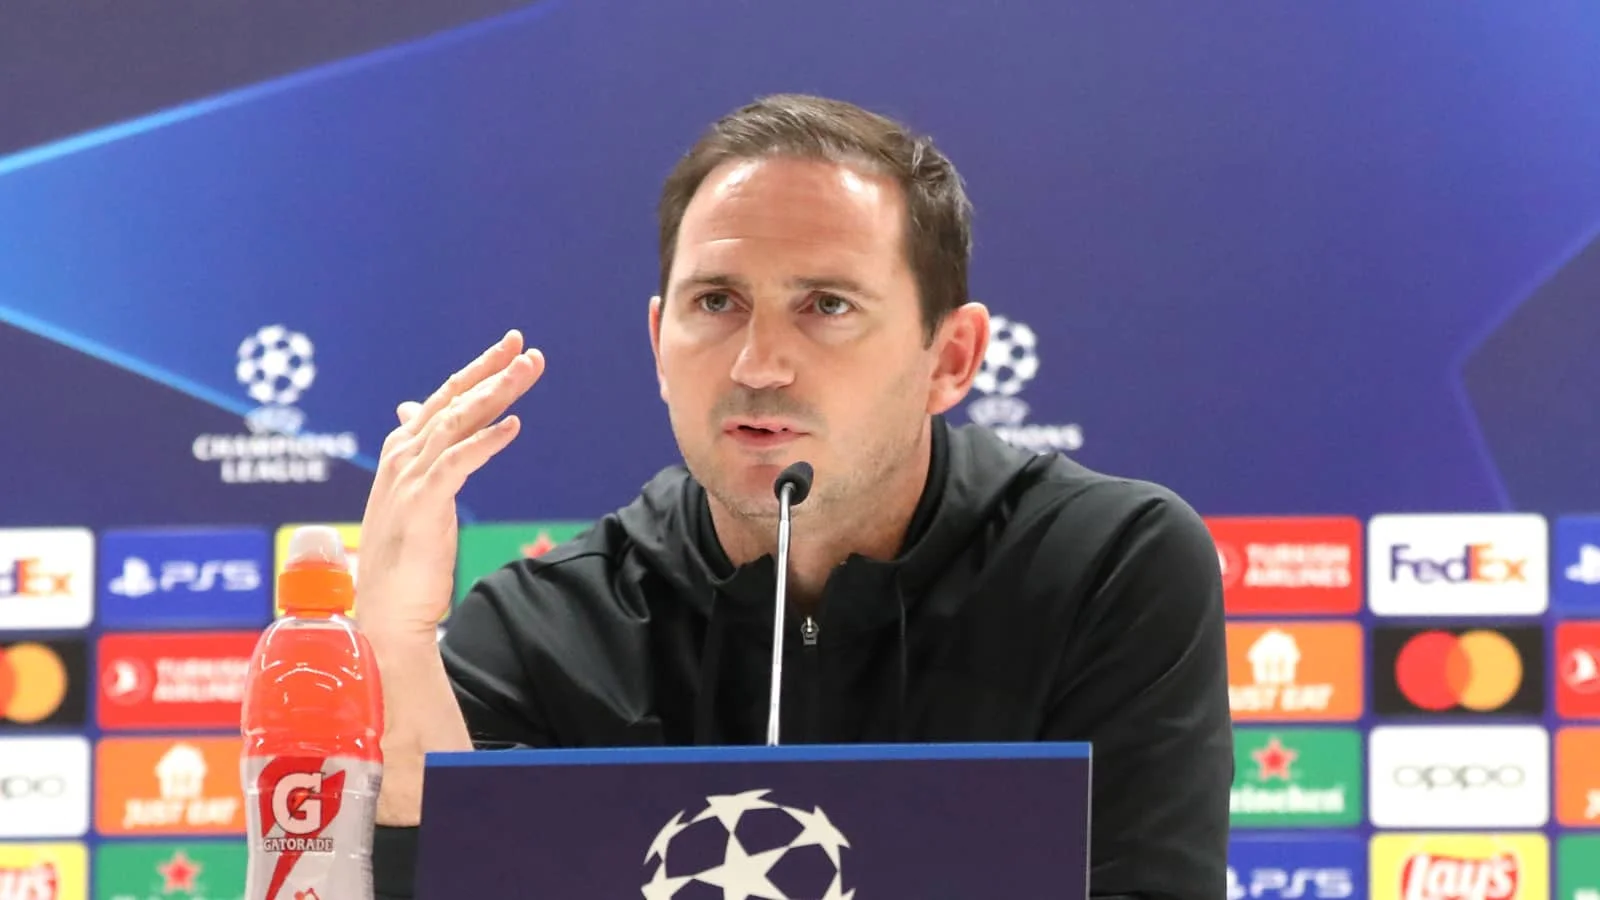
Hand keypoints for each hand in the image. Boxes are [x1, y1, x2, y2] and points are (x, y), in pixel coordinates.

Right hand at [354, 329, 544, 638]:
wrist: (387, 610)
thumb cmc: (404, 557)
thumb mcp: (414, 495)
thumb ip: (422, 452)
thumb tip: (416, 412)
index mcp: (403, 451)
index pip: (445, 398)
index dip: (478, 370)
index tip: (512, 346)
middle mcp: (403, 456)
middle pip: (454, 402)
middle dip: (491, 371)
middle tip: (528, 348)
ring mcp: (409, 478)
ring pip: (457, 423)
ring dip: (495, 394)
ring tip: (527, 371)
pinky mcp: (422, 503)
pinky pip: (457, 463)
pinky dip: (484, 442)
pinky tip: (513, 427)